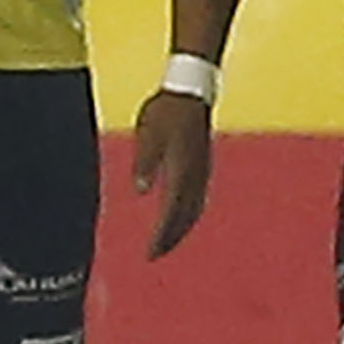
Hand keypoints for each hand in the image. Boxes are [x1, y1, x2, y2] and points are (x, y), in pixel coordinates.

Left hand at [131, 88, 217, 256]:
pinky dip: (189, 213)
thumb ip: (145, 163)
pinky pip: (198, 197)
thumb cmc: (167, 111)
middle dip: (171, 238)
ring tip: (169, 240)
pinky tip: (183, 212)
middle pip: (185, 217)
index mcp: (181, 172)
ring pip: (194, 209)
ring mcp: (202, 170)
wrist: (192, 90)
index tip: (149, 254)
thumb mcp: (148, 134)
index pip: (171, 214)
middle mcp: (195, 176)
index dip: (161, 236)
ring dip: (181, 227)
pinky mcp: (203, 163)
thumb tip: (140, 190)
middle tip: (155, 254)